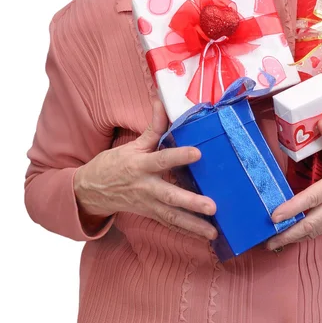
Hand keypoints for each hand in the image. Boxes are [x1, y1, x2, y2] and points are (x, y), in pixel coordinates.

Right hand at [74, 100, 217, 239]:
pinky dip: (188, 232)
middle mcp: (146, 187)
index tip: (198, 153)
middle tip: (213, 207)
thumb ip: (153, 126)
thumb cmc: (114, 164)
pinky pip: (171, 225)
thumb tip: (161, 100)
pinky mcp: (150, 215)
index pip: (162, 159)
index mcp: (141, 166)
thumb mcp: (132, 144)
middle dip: (191, 203)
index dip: (179, 156)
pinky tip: (206, 237)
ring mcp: (148, 204)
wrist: (91, 191)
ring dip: (194, 225)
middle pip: (170, 196)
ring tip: (213, 232)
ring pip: (172, 217)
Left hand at [266, 119, 321, 249]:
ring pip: (317, 229)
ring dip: (296, 237)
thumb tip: (320, 124)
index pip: (313, 197)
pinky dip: (307, 233)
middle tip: (268, 240)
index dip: (293, 208)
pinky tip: (294, 234)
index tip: (275, 215)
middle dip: (289, 233)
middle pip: (312, 222)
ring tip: (274, 242)